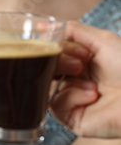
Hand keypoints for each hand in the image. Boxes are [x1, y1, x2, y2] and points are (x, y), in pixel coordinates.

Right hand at [50, 21, 120, 137]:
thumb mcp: (102, 40)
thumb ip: (72, 30)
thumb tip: (41, 26)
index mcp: (78, 62)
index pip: (52, 53)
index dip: (58, 49)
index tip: (78, 50)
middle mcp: (73, 80)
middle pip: (45, 67)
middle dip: (60, 62)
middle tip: (79, 64)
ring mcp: (71, 99)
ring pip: (46, 85)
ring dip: (68, 80)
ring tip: (92, 83)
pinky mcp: (72, 118)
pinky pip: (56, 104)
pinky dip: (72, 96)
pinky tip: (92, 95)